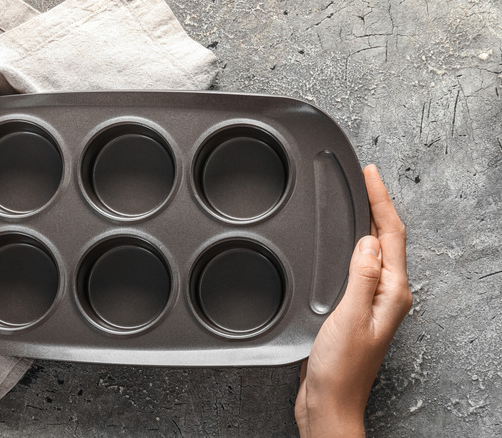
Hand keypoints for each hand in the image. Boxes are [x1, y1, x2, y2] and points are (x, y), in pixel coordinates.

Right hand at [294, 164, 411, 436]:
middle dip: (377, 205)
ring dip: (366, 223)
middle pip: (387, 238)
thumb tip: (370, 240)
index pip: (391, 235)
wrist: (328, 401)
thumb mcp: (350, 317)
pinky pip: (357, 266)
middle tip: (364, 178)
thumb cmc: (340, 369)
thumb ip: (361, 277)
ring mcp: (371, 302)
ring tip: (357, 200)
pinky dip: (351, 245)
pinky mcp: (353, 309)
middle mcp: (386, 295)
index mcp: (392, 293)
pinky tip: (341, 242)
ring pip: (372, 251)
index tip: (370, 174)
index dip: (381, 201)